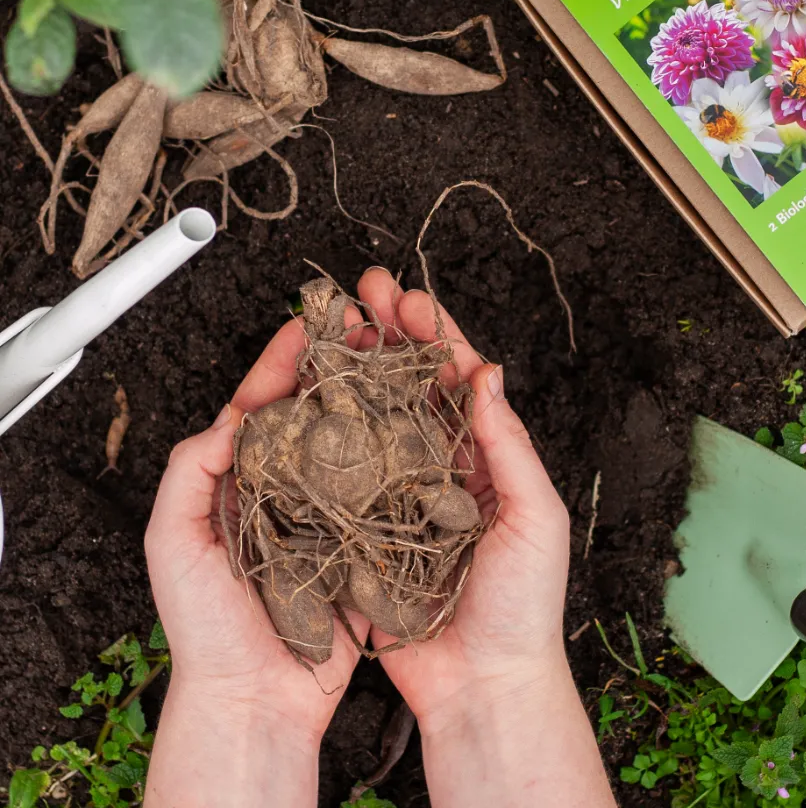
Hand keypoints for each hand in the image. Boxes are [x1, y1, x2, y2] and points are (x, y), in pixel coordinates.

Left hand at [144, 320, 370, 807]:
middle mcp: (287, 488)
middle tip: (364, 330)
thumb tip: (231, 416)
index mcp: (239, 481)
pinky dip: (400, 457)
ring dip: (374, 401)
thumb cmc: (206, 627)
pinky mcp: (361, 541)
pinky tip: (416, 428)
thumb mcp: (173, 541)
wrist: (255, 698)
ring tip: (394, 364)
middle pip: (316, 413)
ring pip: (354, 443)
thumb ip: (190, 472)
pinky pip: (382, 490)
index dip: (283, 361)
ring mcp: (328, 512)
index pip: (263, 406)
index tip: (308, 324)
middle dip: (339, 367)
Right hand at [348, 267, 571, 723]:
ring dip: (356, 372)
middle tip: (364, 292)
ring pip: (373, 418)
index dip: (435, 335)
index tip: (408, 299)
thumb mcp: (534, 517)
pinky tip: (309, 405)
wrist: (483, 685)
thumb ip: (508, 445)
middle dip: (389, 336)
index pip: (458, 380)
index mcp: (486, 458)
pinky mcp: (368, 528)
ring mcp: (401, 494)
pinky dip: (328, 436)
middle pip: (410, 386)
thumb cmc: (523, 606)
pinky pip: (345, 473)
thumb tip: (486, 375)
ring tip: (333, 331)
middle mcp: (440, 467)